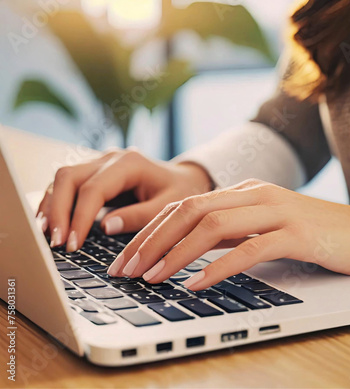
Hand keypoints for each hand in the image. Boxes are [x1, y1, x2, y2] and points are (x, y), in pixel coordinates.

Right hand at [37, 149, 212, 251]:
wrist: (187, 179)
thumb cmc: (182, 192)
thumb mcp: (171, 206)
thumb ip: (140, 216)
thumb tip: (105, 227)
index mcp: (129, 163)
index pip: (93, 189)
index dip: (79, 217)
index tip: (72, 244)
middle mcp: (110, 158)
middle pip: (68, 177)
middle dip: (57, 211)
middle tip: (55, 243)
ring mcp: (100, 163)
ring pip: (62, 179)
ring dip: (51, 207)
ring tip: (45, 236)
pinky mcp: (95, 173)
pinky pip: (68, 185)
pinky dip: (56, 203)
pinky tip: (51, 225)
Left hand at [108, 179, 349, 289]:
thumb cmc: (313, 234)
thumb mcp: (263, 227)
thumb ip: (229, 232)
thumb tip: (187, 250)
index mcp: (244, 191)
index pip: (185, 204)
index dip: (150, 230)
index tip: (126, 256)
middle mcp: (255, 194)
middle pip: (189, 210)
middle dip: (150, 240)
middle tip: (126, 269)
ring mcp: (276, 211)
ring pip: (212, 226)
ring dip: (175, 254)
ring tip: (151, 278)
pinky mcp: (296, 234)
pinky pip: (249, 249)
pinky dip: (218, 267)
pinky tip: (197, 284)